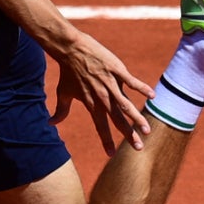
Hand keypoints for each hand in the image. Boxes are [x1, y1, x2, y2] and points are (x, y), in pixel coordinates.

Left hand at [49, 31, 154, 155]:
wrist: (71, 49)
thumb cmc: (67, 72)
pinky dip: (142, 88)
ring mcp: (110, 84)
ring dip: (137, 118)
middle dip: (129, 134)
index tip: (111, 154)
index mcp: (91, 104)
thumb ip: (61, 111)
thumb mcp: (63, 93)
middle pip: (117, 120)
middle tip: (139, 148)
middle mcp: (102, 97)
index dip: (105, 140)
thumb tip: (50, 123)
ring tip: (147, 130)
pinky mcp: (116, 70)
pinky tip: (153, 96)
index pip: (100, 126)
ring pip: (126, 105)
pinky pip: (131, 81)